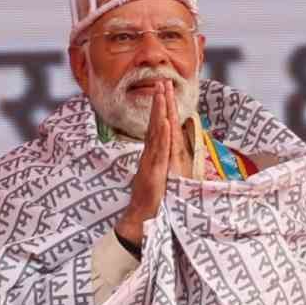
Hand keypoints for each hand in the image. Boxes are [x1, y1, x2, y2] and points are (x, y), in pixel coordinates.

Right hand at [116, 79, 189, 246]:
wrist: (141, 222)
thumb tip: (164, 152)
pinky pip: (158, 151)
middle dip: (159, 103)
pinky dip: (161, 135)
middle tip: (162, 82)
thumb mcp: (159, 179)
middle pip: (155, 125)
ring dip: (159, 112)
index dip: (160, 110)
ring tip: (162, 94)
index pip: (157, 129)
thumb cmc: (151, 203)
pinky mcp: (153, 173)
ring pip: (156, 133)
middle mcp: (150, 157)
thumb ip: (159, 164)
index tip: (162, 91)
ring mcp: (151, 164)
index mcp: (153, 157)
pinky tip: (164, 121)